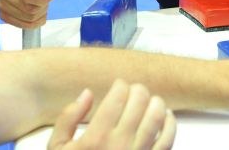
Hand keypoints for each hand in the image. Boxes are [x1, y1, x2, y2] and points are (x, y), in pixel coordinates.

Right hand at [47, 80, 175, 149]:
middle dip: (137, 90)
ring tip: (149, 100)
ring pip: (157, 116)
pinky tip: (165, 115)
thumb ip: (68, 118)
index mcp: (96, 137)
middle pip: (139, 101)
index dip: (120, 85)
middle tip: (133, 90)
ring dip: (155, 102)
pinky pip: (168, 139)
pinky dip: (170, 122)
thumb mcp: (57, 147)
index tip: (118, 85)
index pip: (117, 97)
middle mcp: (120, 144)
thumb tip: (87, 93)